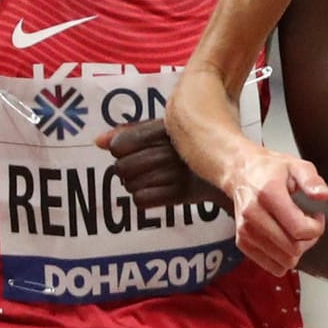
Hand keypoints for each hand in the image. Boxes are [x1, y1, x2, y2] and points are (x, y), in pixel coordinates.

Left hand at [97, 121, 227, 210]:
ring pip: (131, 185)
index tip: (130, 150)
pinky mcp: (183, 193)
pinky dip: (145, 198)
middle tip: (141, 168)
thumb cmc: (189, 144)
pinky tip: (155, 191)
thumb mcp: (164, 130)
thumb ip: (130, 133)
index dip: (120, 150)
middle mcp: (172, 149)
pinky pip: (143, 200)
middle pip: (122, 167)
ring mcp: (178, 171)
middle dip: (126, 170)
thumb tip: (97, 142)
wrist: (231, 166)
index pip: (120, 145)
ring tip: (151, 178)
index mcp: (166, 128)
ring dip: (135, 185)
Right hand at [220, 149, 327, 274]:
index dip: (316, 228)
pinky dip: (283, 259)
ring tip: (296, 232)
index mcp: (268, 194)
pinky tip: (284, 240)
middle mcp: (253, 215)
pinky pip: (271, 266)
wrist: (241, 173)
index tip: (317, 216)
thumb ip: (312, 180)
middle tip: (309, 225)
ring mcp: (245, 231)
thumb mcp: (297, 166)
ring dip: (297, 251)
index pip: (299, 229)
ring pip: (283, 262)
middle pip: (293, 249)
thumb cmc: (271, 170)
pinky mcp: (242, 242)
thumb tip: (324, 195)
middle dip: (309, 240)